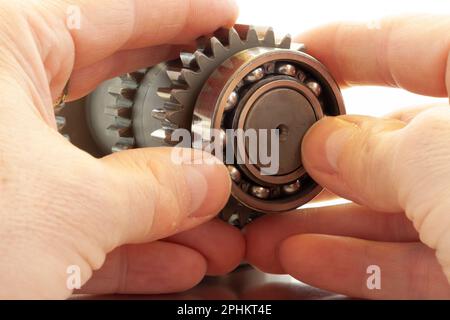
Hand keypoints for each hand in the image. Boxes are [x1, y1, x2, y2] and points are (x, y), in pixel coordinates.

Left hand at [0, 0, 241, 298]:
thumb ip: (150, 192)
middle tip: (217, 100)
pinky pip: (71, 213)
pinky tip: (170, 259)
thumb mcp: (64, 210)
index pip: (114, 10)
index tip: (220, 18)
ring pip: (94, 159)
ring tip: (211, 221)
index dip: (180, 14)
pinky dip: (123, 240)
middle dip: (175, 107)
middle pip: (109, 83)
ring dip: (160, 202)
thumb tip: (204, 181)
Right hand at [245, 15, 449, 298]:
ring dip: (323, 222)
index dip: (355, 44)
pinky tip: (304, 257)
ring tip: (266, 230)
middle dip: (322, 160)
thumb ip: (384, 151)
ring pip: (396, 210)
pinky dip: (356, 262)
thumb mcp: (448, 168)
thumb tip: (327, 144)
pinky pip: (413, 259)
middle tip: (271, 168)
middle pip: (397, 144)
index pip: (422, 47)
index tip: (304, 53)